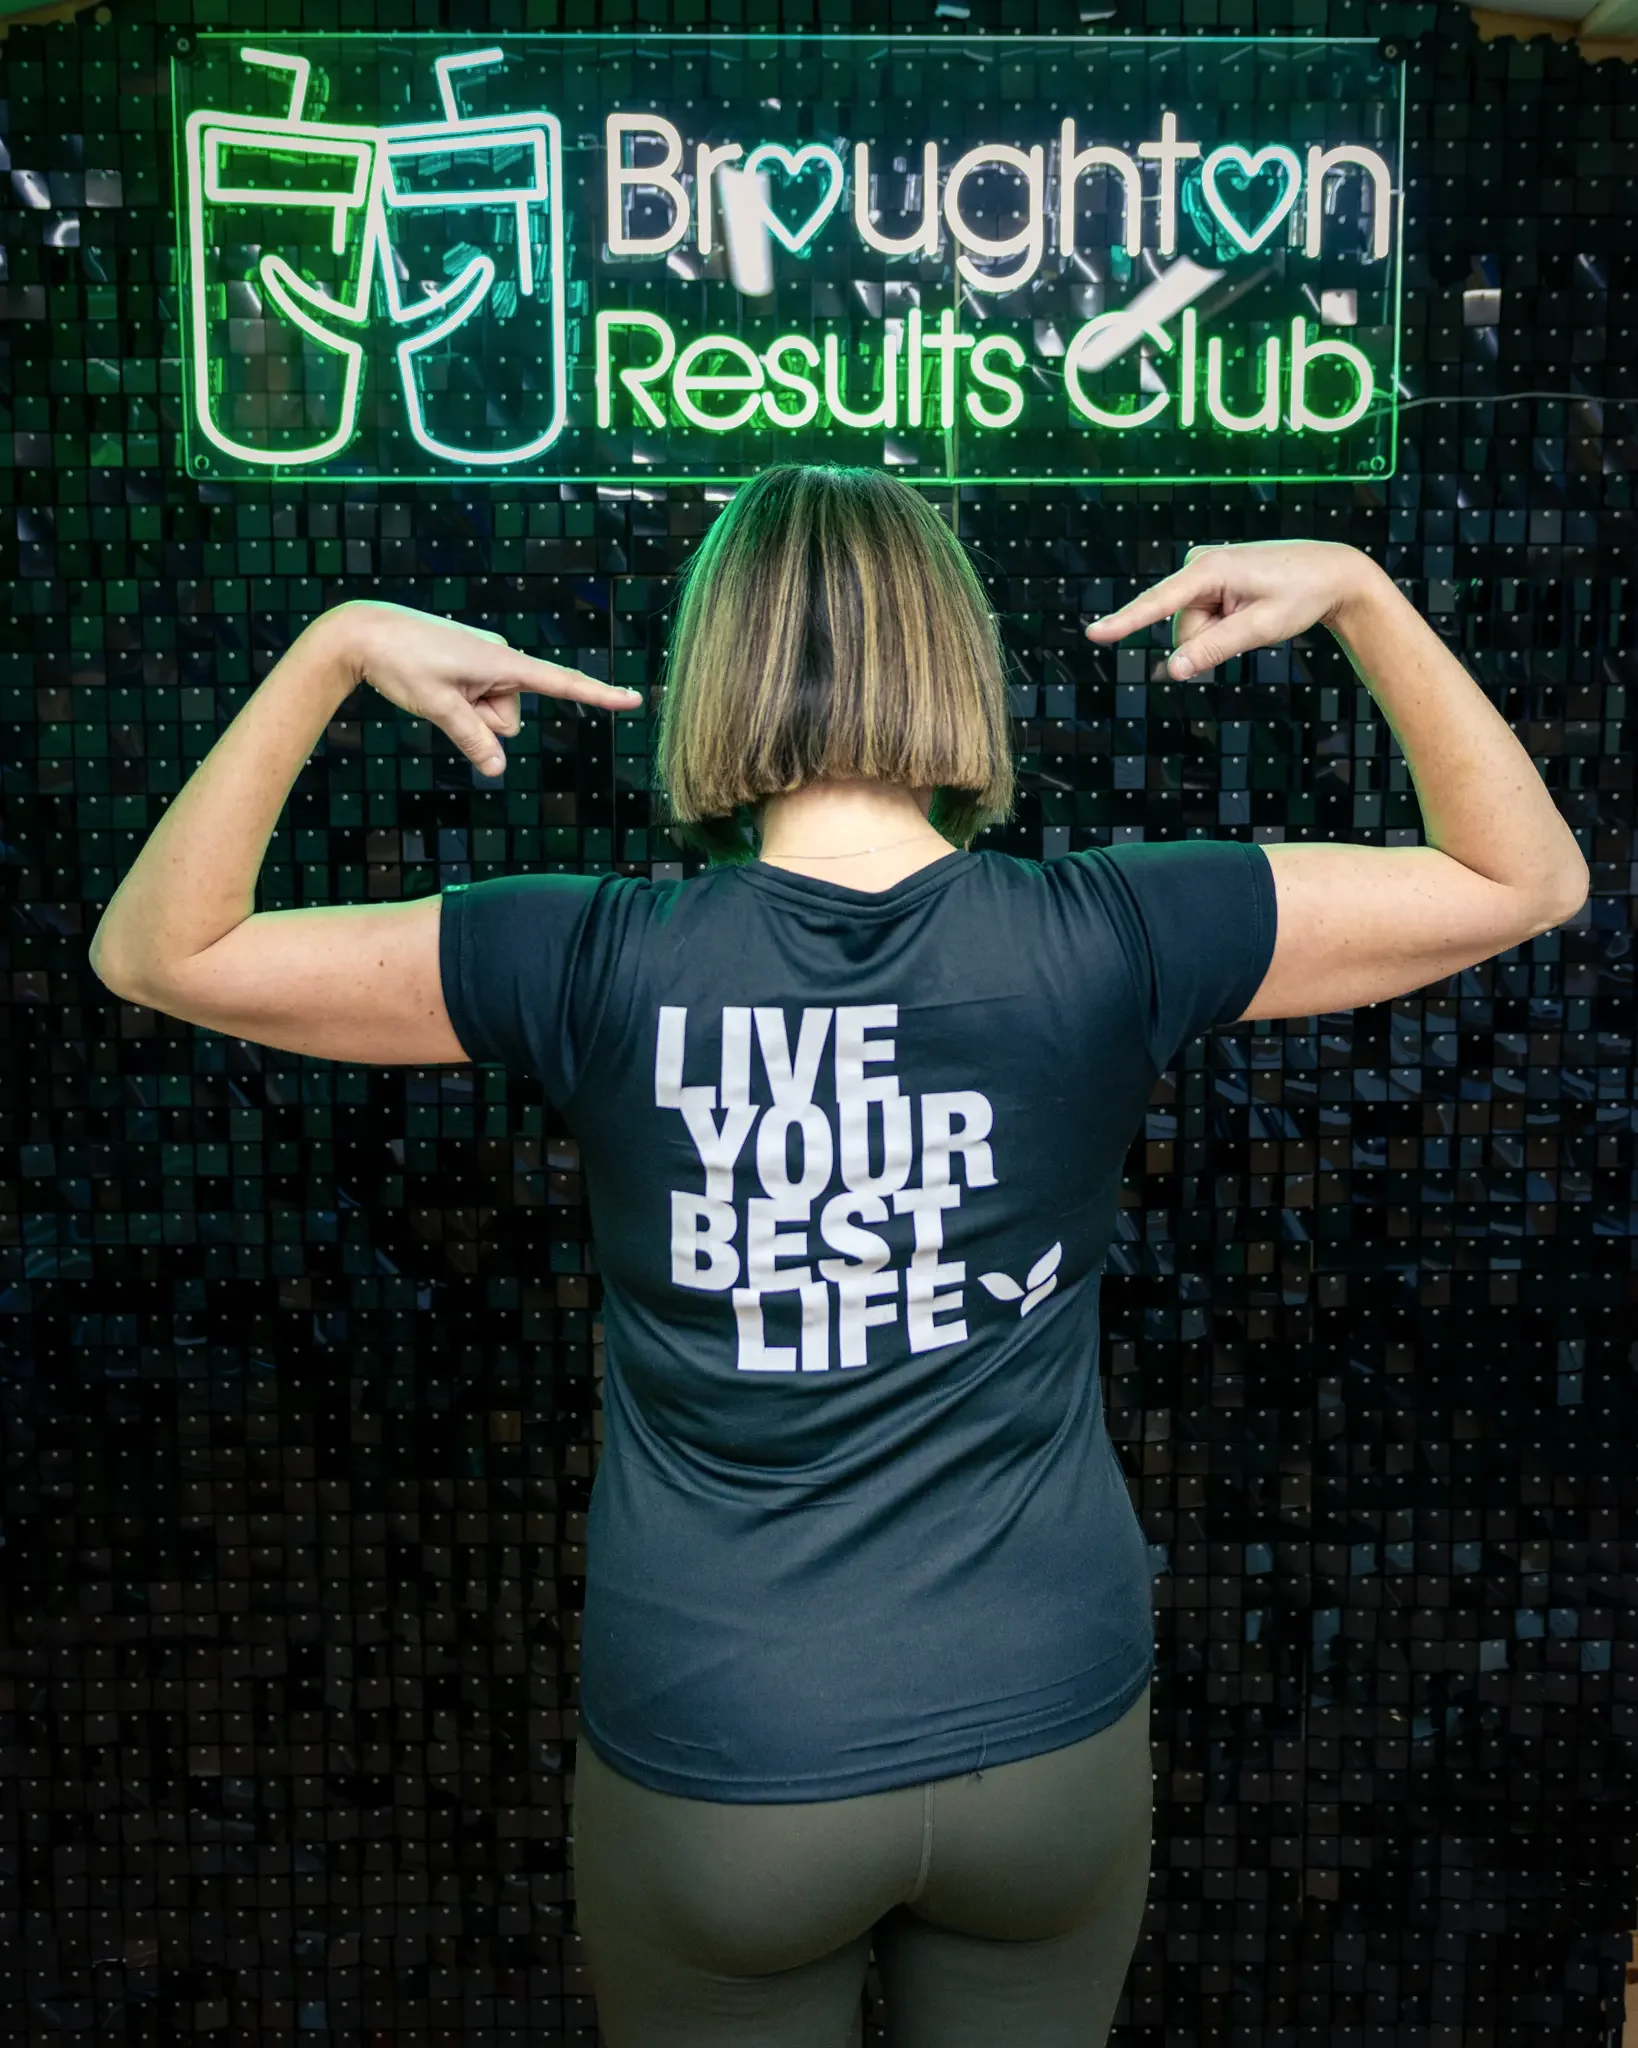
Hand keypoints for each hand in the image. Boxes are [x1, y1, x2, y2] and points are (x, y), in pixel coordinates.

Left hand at [309, 600, 644, 776]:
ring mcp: (485, 660)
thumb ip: (472, 739)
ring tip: (432, 686)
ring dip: (468, 712)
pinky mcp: (470, 663)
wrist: (363, 631)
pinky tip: (431, 682)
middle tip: (441, 698)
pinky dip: (459, 702)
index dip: (599, 695)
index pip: (561, 683)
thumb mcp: (438, 707)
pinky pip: (478, 699)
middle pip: (509, 717)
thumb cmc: (401, 662)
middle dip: (483, 722)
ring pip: (492, 713)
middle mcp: (501, 658)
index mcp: (501, 662)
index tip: (634, 700)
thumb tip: (496, 770)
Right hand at [1084, 541, 1382, 680]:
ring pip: (1192, 625)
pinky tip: (1249, 608)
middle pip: (1183, 626)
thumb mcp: (1260, 628)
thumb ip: (1213, 649)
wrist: (1331, 571)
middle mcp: (1200, 563)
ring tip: (1256, 613)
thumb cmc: (1300, 595)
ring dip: (1220, 632)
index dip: (1125, 621)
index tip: (1093, 633)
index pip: (1159, 602)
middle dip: (1210, 639)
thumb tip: (1172, 671)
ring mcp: (1203, 568)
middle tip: (1254, 624)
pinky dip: (1223, 622)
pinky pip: (1202, 615)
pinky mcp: (1209, 576)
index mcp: (1211, 569)